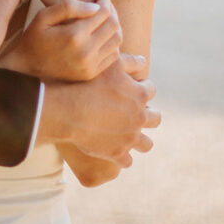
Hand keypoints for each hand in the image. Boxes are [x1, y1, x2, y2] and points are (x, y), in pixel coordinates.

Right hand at [0, 0, 121, 81]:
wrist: (26, 67)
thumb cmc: (34, 37)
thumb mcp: (44, 16)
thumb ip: (69, 7)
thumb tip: (95, 7)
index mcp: (74, 36)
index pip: (103, 13)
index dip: (105, 0)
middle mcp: (86, 52)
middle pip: (113, 25)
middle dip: (111, 11)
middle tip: (103, 5)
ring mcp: (90, 66)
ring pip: (117, 40)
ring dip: (113, 26)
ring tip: (103, 19)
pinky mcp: (91, 74)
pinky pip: (113, 55)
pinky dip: (112, 42)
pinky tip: (101, 35)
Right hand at [37, 55, 158, 166]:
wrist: (68, 110)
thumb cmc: (87, 83)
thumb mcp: (110, 64)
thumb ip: (130, 61)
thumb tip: (144, 61)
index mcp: (140, 95)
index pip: (151, 90)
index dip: (141, 87)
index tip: (131, 87)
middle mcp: (140, 118)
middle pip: (156, 118)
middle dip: (148, 114)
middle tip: (134, 113)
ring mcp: (129, 138)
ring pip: (146, 145)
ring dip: (140, 140)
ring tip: (129, 136)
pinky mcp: (116, 154)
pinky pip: (127, 162)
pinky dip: (122, 157)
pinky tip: (114, 150)